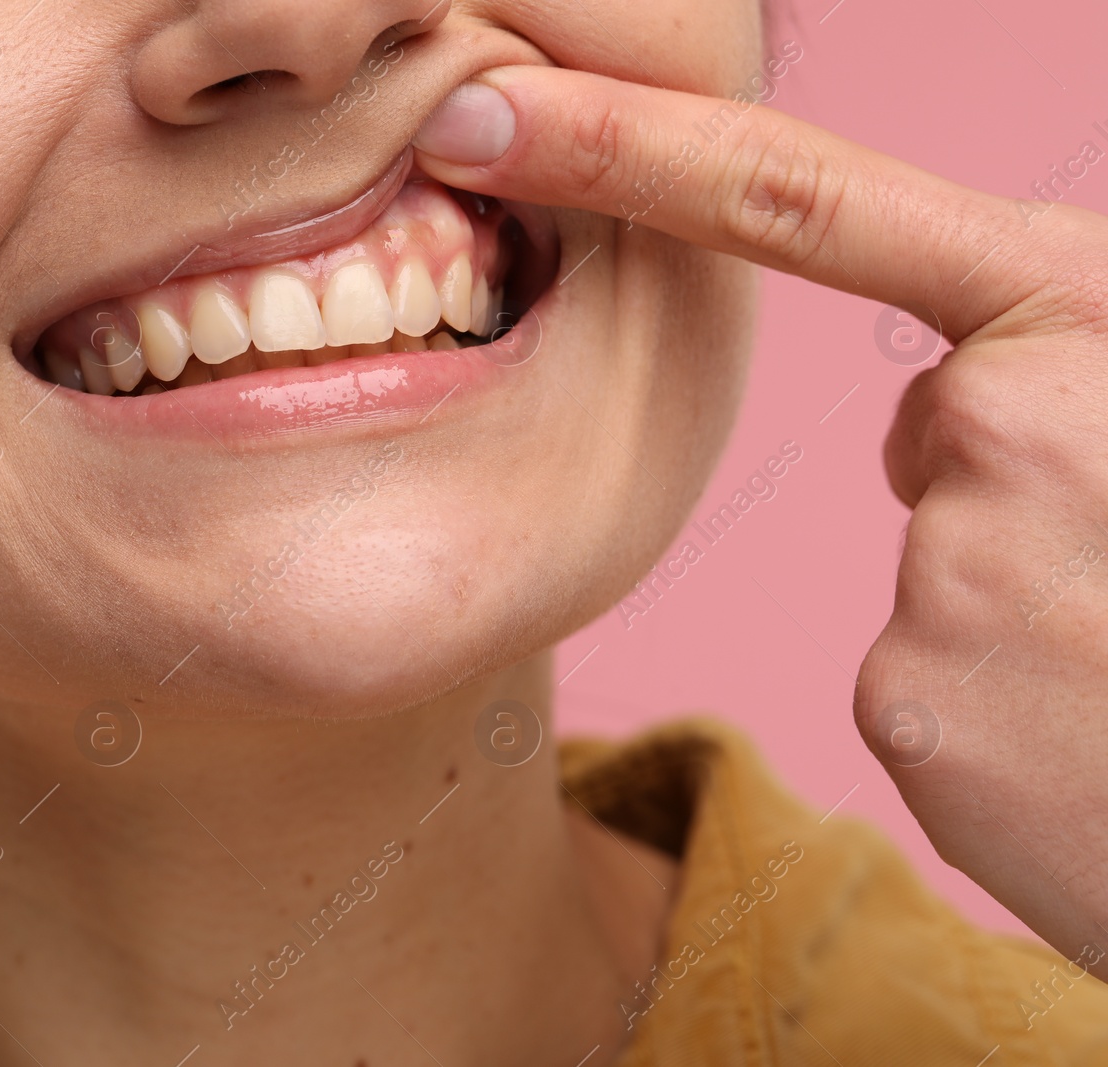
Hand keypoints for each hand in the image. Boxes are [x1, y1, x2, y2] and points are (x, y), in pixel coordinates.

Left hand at [414, 65, 1107, 970]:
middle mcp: (1008, 412)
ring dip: (1009, 609)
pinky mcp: (911, 697)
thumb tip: (936, 416)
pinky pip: (915, 678)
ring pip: (929, 562)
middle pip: (929, 431)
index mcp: (1076, 306)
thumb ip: (1050, 359)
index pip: (795, 195)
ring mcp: (955, 560)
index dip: (622, 145)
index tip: (480, 114)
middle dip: (1011, 491)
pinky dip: (986, 710)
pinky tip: (1082, 733)